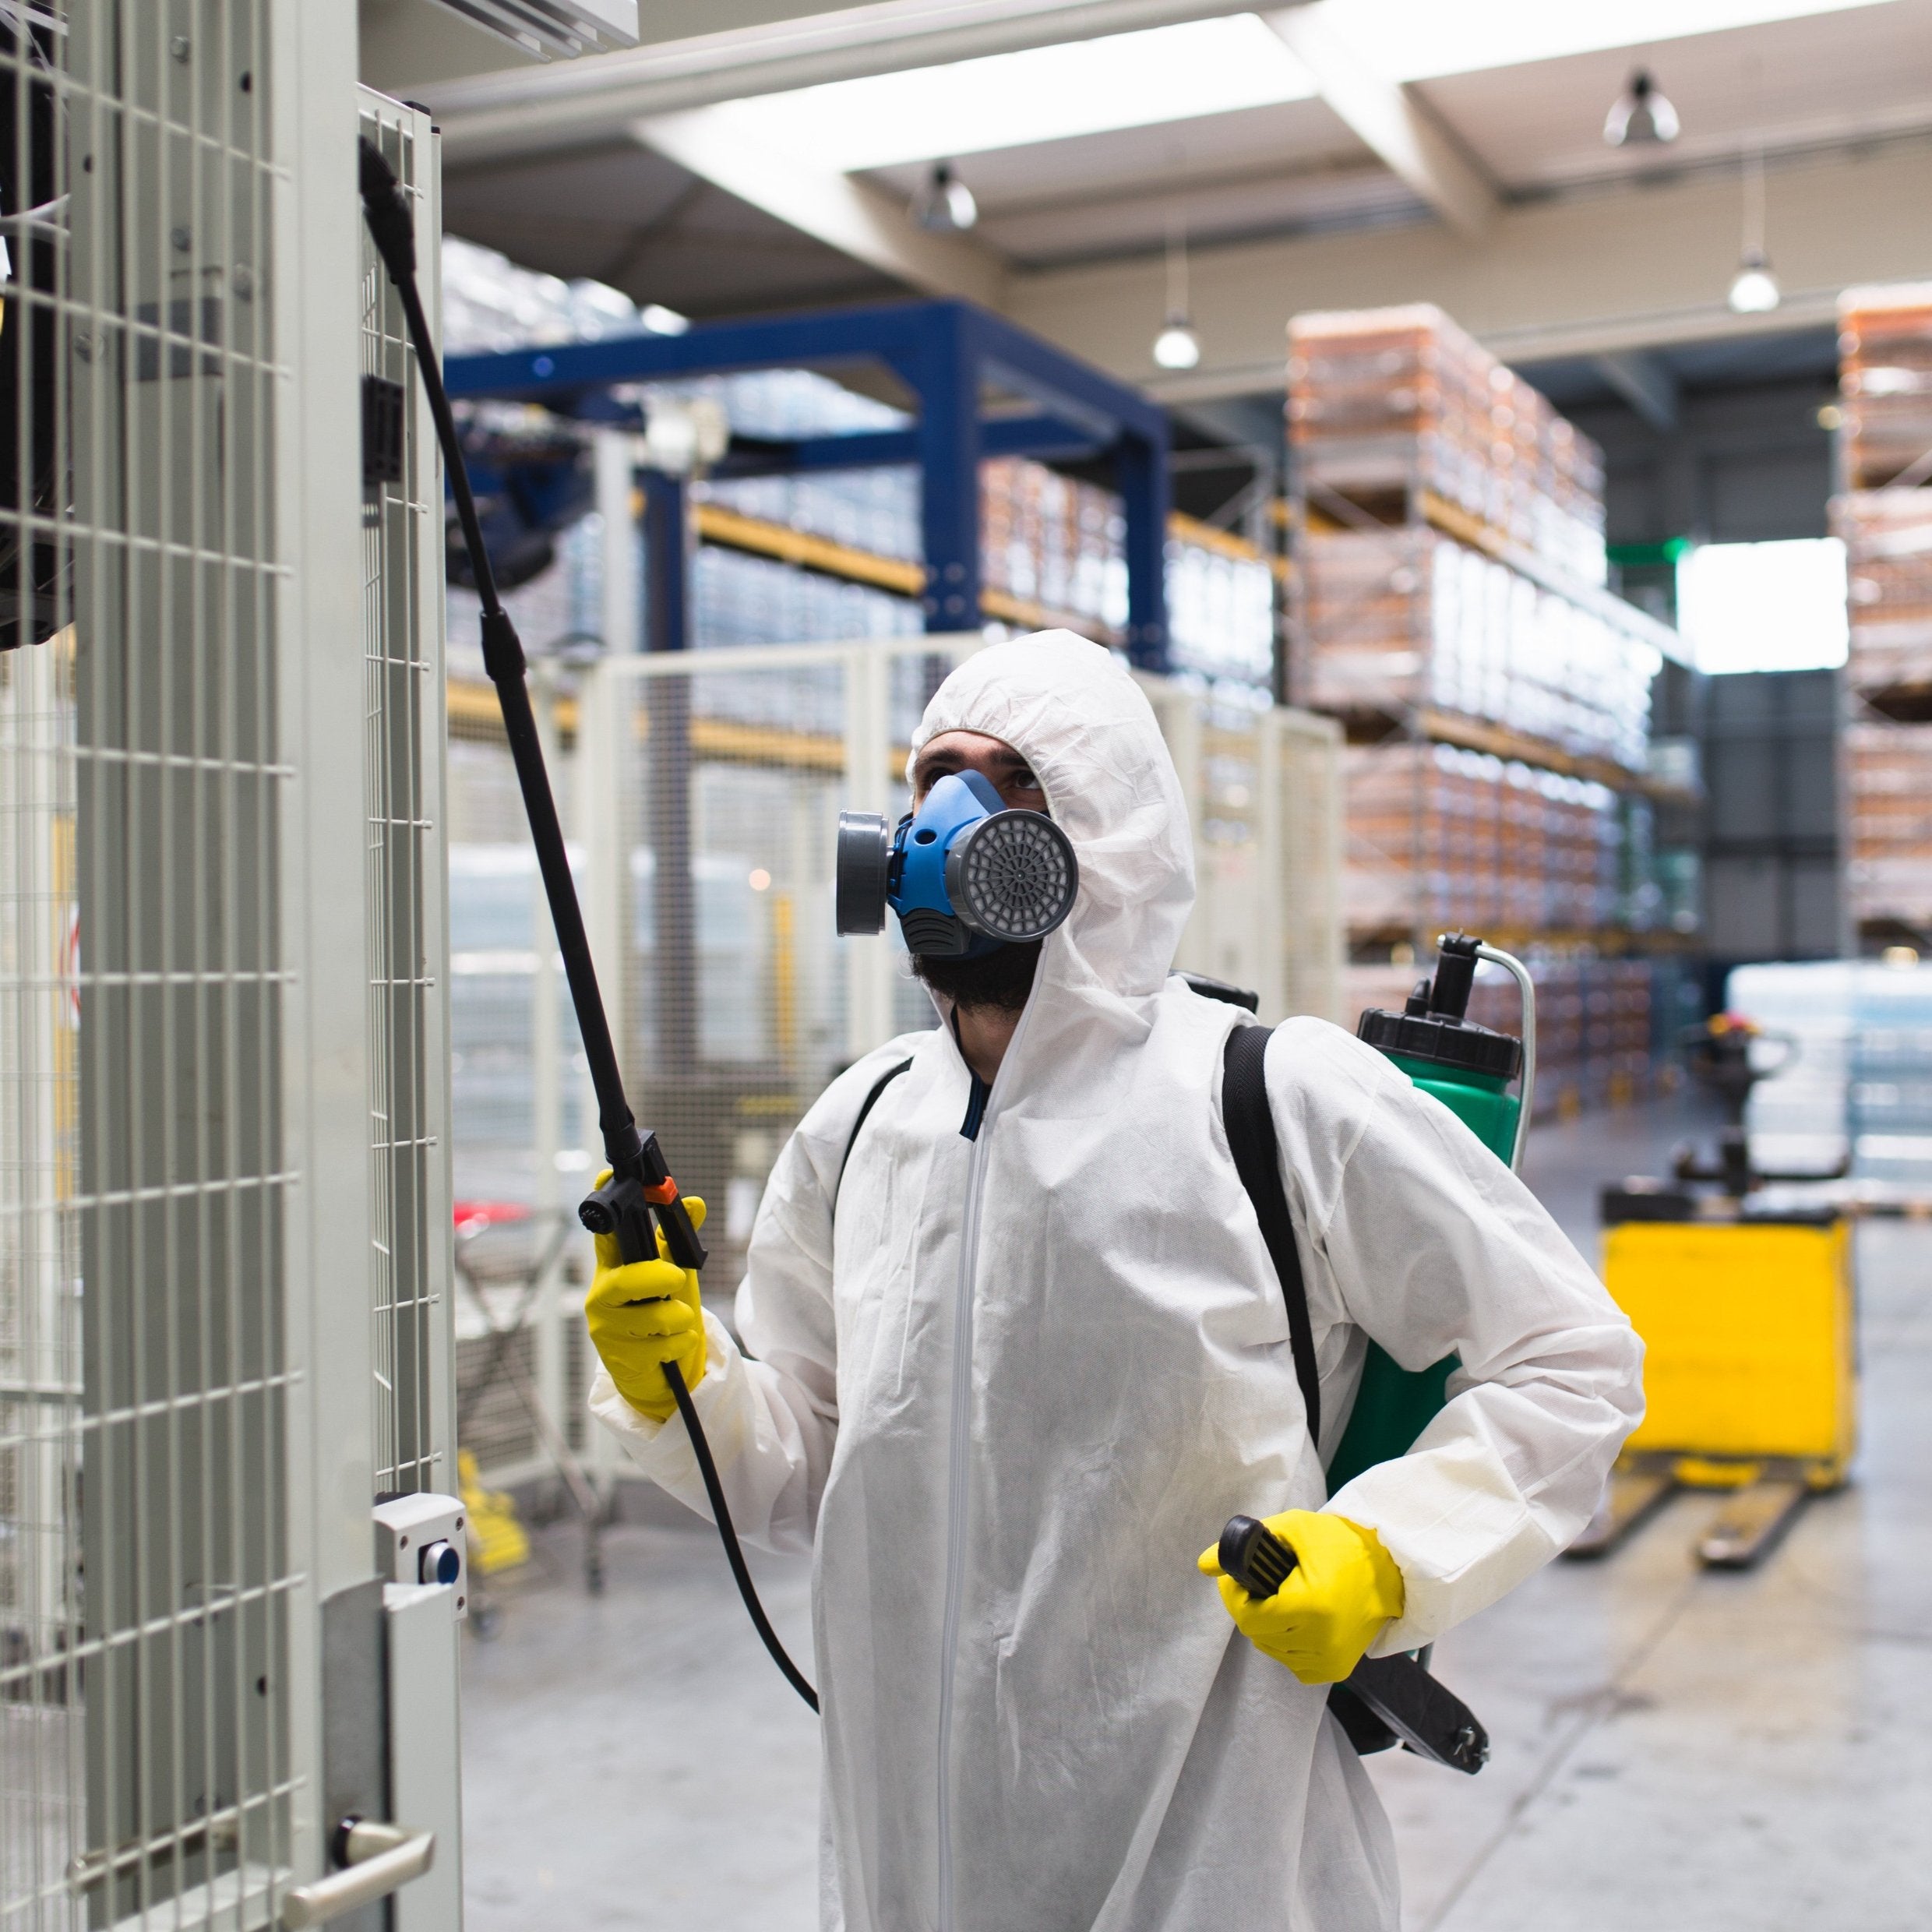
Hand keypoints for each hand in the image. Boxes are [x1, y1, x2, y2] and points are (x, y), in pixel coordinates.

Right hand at [584, 1177, 708, 1422]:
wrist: (656, 1371)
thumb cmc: (660, 1313)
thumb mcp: (674, 1274)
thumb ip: (680, 1242)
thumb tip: (694, 1204)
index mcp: (614, 1266)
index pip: (606, 1234)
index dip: (605, 1207)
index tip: (606, 1178)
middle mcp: (602, 1293)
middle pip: (625, 1280)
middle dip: (657, 1278)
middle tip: (676, 1278)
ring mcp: (605, 1327)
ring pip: (653, 1317)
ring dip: (679, 1318)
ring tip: (678, 1320)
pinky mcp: (617, 1357)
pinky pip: (662, 1346)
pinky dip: (680, 1343)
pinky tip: (673, 1344)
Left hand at [1197, 1508, 1403, 1684]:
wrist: (1387, 1567)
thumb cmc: (1339, 1543)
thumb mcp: (1292, 1529)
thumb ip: (1245, 1546)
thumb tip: (1204, 1564)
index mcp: (1312, 1605)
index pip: (1249, 1617)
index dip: (1235, 1596)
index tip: (1237, 1579)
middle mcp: (1322, 1640)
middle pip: (1257, 1634)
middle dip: (1250, 1608)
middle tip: (1259, 1585)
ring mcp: (1331, 1660)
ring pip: (1272, 1650)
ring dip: (1267, 1626)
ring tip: (1280, 1599)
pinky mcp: (1336, 1670)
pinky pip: (1292, 1663)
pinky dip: (1287, 1643)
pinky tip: (1297, 1619)